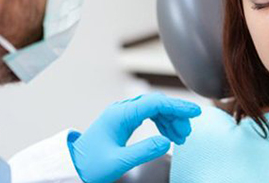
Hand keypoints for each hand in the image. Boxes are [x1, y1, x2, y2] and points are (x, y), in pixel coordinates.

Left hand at [67, 92, 201, 182]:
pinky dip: (161, 123)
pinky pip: (148, 116)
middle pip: (156, 104)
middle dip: (175, 115)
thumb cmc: (91, 165)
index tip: (194, 112)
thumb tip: (166, 142)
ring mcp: (123, 114)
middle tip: (187, 132)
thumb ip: (143, 151)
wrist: (73, 165)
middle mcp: (122, 110)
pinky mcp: (124, 121)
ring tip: (181, 136)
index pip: (155, 103)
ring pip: (154, 109)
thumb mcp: (118, 162)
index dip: (177, 106)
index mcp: (121, 115)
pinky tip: (169, 134)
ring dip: (170, 120)